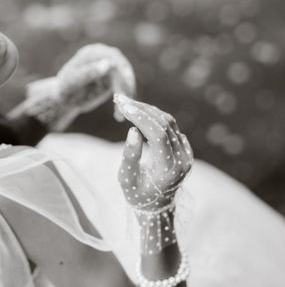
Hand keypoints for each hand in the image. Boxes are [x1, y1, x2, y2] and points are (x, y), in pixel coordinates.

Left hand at [56, 43, 135, 120]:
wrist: (65, 100)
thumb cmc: (65, 88)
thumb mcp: (73, 81)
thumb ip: (89, 72)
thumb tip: (107, 64)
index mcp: (93, 53)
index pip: (113, 57)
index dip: (122, 69)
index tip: (127, 83)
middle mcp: (105, 57)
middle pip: (123, 69)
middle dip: (126, 86)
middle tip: (127, 103)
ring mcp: (111, 68)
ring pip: (126, 81)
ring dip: (126, 97)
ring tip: (120, 114)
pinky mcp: (115, 80)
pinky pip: (124, 90)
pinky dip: (123, 102)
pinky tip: (118, 116)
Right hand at [114, 94, 192, 210]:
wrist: (157, 207)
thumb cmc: (137, 195)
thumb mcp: (127, 179)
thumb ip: (130, 156)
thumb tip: (133, 130)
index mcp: (169, 169)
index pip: (157, 135)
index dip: (140, 118)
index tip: (123, 107)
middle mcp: (182, 160)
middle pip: (165, 124)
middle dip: (142, 110)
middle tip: (121, 100)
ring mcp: (187, 154)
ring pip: (169, 122)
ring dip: (148, 111)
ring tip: (128, 104)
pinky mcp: (185, 149)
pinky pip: (172, 127)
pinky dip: (155, 117)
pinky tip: (140, 113)